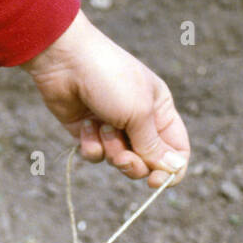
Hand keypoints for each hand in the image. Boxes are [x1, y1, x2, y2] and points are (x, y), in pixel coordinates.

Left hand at [23, 10, 189, 187]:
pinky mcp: (90, 134)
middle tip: (122, 156)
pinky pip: (95, 156)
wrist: (65, 61)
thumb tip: (173, 170)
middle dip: (133, 164)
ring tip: (101, 125)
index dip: (170, 171)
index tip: (156, 181)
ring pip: (120, 162)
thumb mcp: (139, 113)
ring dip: (110, 149)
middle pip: (147, 164)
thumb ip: (154, 146)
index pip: (177, 152)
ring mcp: (114, 129)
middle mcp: (140, 122)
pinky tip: (85, 124)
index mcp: (161, 112)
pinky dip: (90, 144)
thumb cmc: (110, 79)